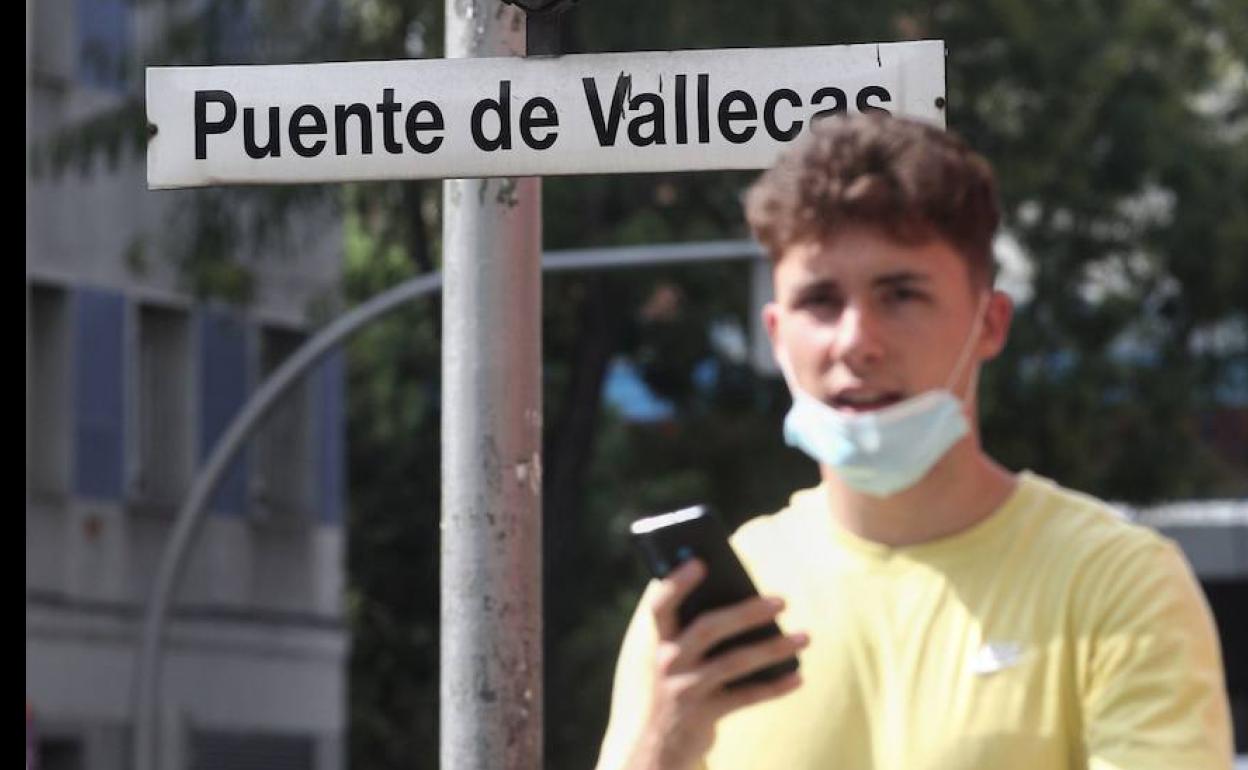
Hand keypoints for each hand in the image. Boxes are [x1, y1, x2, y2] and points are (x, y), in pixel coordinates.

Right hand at [624, 558, 808, 769]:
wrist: (658, 745)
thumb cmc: (677, 684)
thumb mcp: (676, 656)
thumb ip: (698, 629)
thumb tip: (751, 601)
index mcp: (660, 640)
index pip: (661, 605)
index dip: (677, 582)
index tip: (700, 562)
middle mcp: (668, 662)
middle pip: (709, 629)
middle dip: (746, 612)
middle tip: (783, 600)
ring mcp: (685, 689)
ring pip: (735, 662)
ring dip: (773, 647)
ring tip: (805, 636)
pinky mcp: (703, 716)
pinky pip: (746, 697)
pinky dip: (775, 687)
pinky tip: (798, 676)